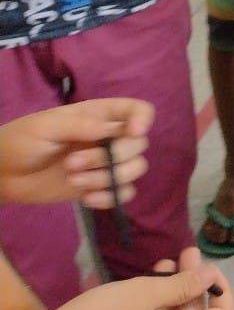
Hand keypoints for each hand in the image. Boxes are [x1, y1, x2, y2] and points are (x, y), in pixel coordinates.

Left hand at [0, 100, 152, 209]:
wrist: (0, 174)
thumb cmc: (20, 141)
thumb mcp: (46, 127)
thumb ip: (82, 126)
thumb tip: (117, 130)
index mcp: (99, 116)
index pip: (138, 111)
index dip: (143, 120)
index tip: (131, 133)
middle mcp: (108, 138)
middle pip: (139, 145)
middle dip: (112, 157)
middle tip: (73, 163)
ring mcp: (104, 164)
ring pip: (134, 169)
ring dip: (109, 178)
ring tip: (75, 181)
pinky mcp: (98, 187)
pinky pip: (123, 193)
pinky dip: (111, 197)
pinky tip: (86, 199)